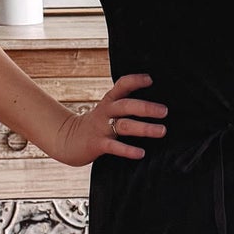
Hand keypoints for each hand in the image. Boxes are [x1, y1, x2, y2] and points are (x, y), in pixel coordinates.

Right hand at [53, 72, 167, 165]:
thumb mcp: (108, 110)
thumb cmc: (97, 125)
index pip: (122, 85)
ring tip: (162, 131)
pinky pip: (114, 147)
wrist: (69, 140)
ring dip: (144, 128)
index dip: (135, 80)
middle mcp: (106, 112)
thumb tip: (157, 105)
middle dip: (146, 107)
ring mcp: (101, 128)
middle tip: (164, 111)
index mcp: (109, 101)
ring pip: (124, 126)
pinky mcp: (97, 144)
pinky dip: (128, 150)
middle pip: (126, 105)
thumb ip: (126, 105)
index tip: (150, 80)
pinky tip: (140, 153)